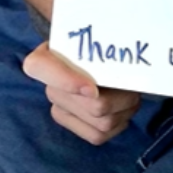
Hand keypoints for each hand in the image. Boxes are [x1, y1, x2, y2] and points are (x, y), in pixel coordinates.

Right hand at [22, 42, 140, 144]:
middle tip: (134, 88)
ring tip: (131, 97)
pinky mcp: (72, 127)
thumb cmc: (94, 47)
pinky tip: (122, 112)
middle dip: (123, 98)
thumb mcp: (95, 37)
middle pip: (94, 105)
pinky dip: (118, 125)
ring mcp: (59, 110)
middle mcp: (49, 88)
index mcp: (43, 59)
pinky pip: (98, 135)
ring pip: (103, 122)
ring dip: (126, 110)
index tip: (92, 89)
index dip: (66, 81)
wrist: (92, 59)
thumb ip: (98, 42)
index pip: (38, 68)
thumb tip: (114, 62)